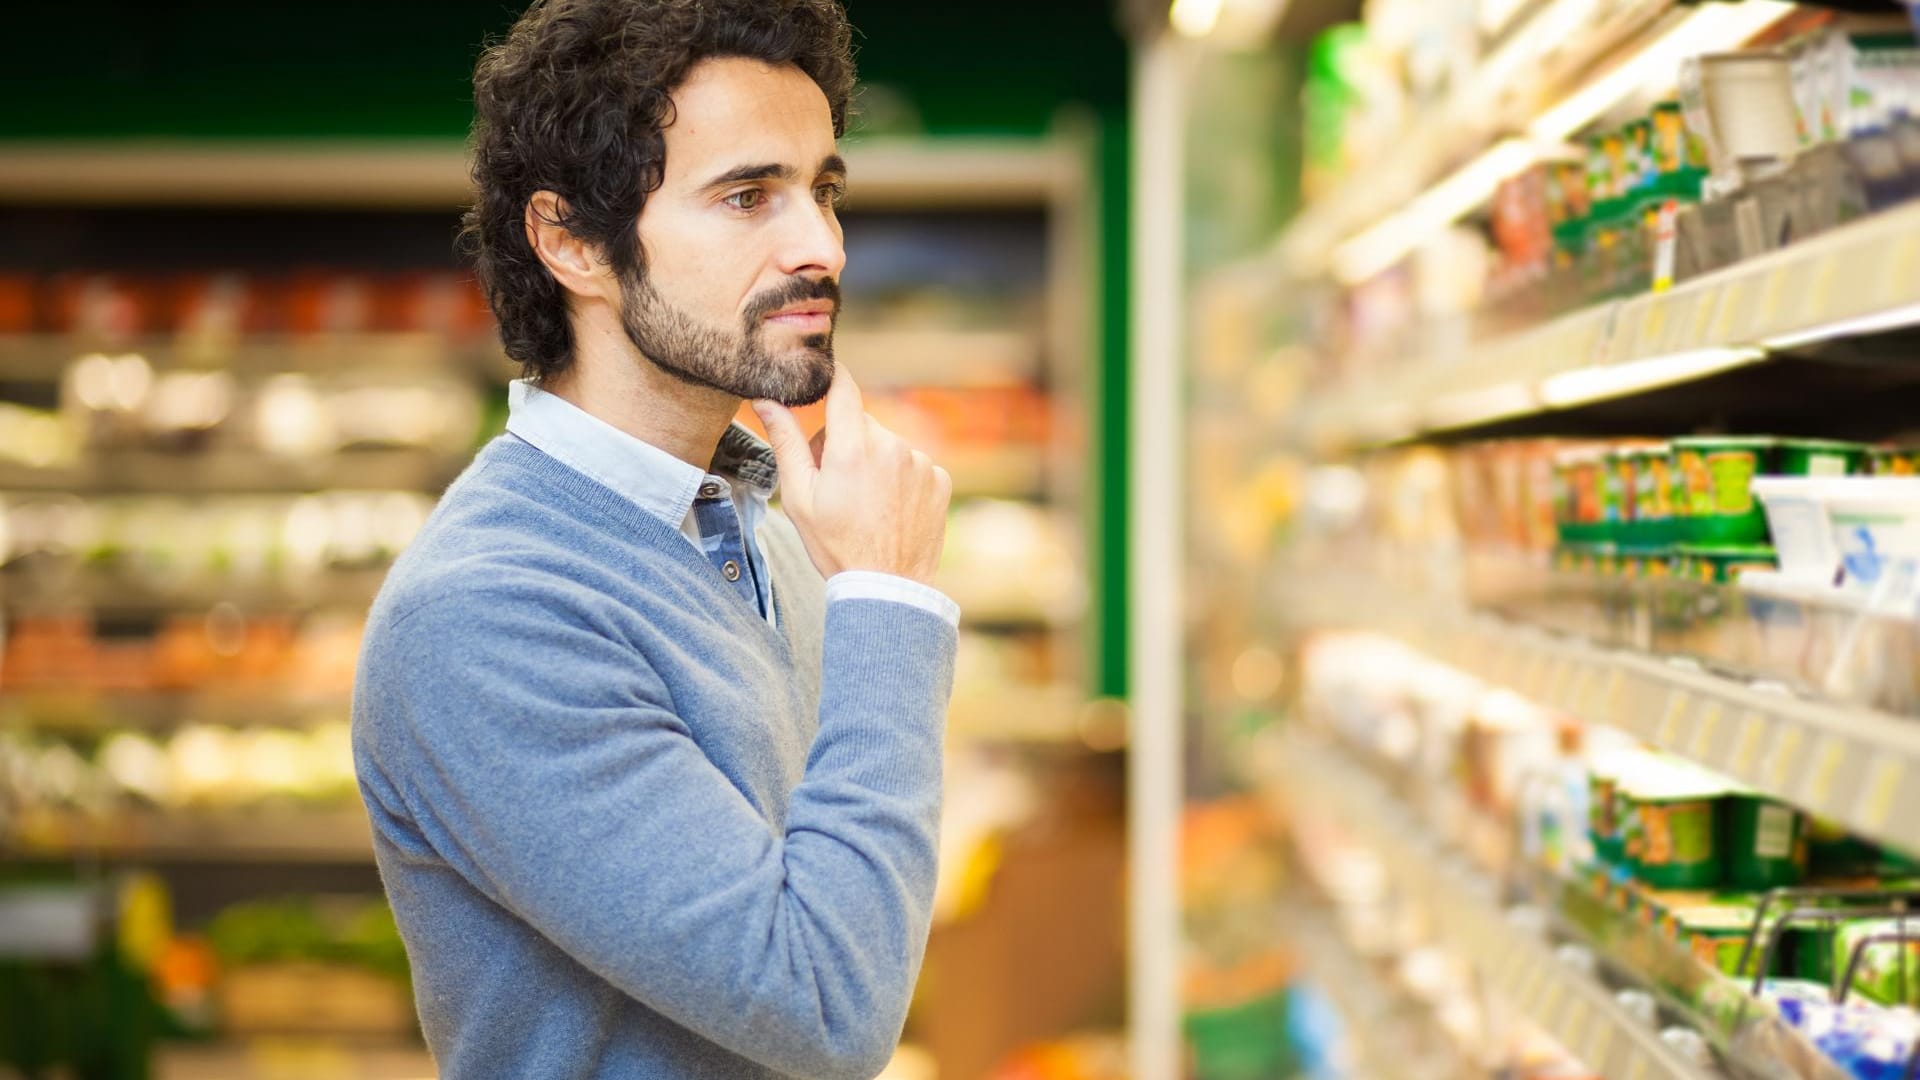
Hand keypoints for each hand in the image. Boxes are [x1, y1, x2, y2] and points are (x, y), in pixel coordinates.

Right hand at [753, 365, 950, 584]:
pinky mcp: (939, 479)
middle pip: (861, 424)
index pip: (843, 388)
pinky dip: (901, 479)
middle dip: (845, 442)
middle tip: (835, 483)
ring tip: (866, 504)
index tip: (824, 375)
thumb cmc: (836, 546)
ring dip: (875, 462)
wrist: (887, 589)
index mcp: (852, 448)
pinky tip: (890, 509)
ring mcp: (920, 463)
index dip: (832, 377)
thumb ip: (785, 442)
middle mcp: (892, 446)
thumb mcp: (799, 497)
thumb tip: (766, 400)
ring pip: (888, 445)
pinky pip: (913, 465)